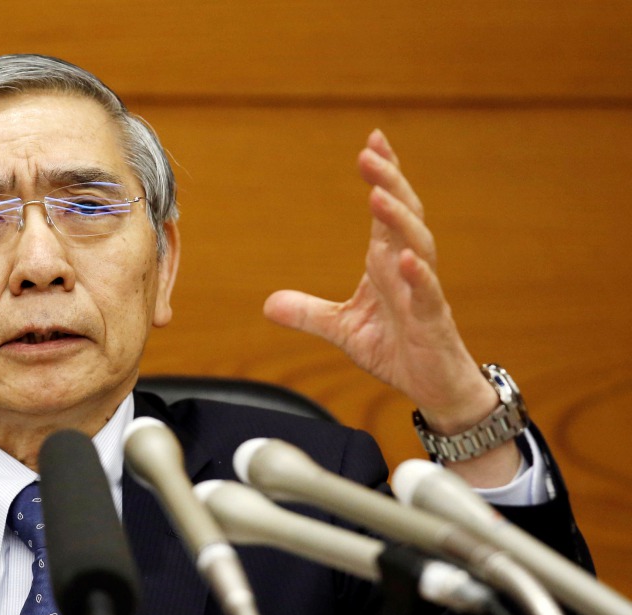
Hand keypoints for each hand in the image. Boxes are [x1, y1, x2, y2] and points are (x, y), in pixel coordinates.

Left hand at [263, 130, 518, 483]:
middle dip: (389, 181)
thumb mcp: (343, 329)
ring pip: (418, 245)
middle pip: (403, 215)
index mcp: (388, 264)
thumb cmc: (398, 349)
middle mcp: (409, 269)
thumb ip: (309, 313)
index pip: (386, 211)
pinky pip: (428, 294)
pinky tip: (406, 259)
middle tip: (370, 151)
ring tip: (379, 194)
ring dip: (398, 219)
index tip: (371, 142)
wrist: (433, 386)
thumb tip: (268, 303)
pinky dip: (418, 276)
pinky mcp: (432, 322)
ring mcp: (423, 292)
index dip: (382, 176)